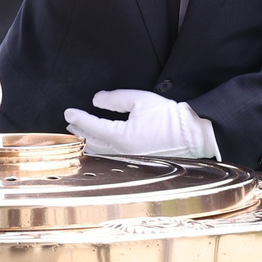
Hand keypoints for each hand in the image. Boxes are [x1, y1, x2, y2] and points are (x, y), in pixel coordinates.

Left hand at [63, 89, 218, 158]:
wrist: (193, 134)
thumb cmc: (170, 117)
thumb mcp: (140, 100)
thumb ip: (115, 99)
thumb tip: (96, 100)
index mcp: (121, 136)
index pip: (92, 126)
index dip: (78, 118)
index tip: (68, 112)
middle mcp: (122, 152)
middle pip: (91, 142)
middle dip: (79, 132)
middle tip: (69, 124)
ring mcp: (129, 160)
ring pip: (100, 152)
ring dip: (88, 143)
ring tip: (80, 135)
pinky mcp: (136, 162)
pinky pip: (111, 156)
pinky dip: (100, 150)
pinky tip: (99, 146)